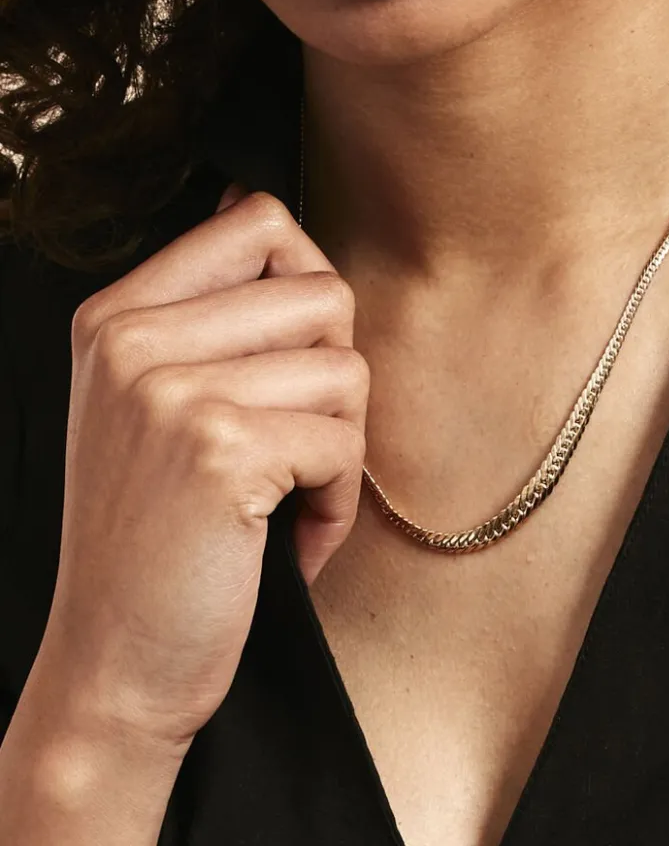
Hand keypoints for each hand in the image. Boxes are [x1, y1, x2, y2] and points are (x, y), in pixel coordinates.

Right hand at [36, 187, 368, 752]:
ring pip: (345, 370)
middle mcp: (136, 339)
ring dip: (339, 444)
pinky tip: (291, 532)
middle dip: (335, 376)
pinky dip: (336, 501)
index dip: (310, 283)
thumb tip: (272, 219)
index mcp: (119, 314)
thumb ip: (208, 316)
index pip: (259, 220)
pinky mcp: (220, 450)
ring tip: (290, 491)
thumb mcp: (150, 406)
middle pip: (323, 295)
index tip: (298, 352)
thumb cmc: (154, 535)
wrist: (114, 659)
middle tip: (299, 438)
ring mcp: (172, 390)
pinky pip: (343, 445)